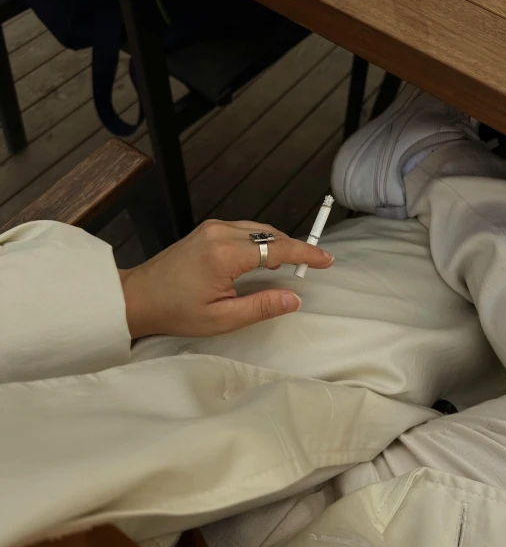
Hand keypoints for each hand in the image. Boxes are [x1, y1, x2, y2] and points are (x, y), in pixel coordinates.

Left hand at [119, 219, 333, 338]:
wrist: (138, 296)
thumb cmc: (175, 312)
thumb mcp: (221, 318)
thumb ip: (261, 307)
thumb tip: (294, 298)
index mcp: (225, 254)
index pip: (277, 248)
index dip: (305, 253)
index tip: (326, 260)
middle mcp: (220, 232)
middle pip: (270, 234)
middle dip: (294, 247)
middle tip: (313, 265)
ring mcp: (212, 227)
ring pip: (258, 229)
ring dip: (278, 243)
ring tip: (293, 263)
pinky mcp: (207, 229)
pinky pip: (244, 229)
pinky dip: (261, 240)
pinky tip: (266, 256)